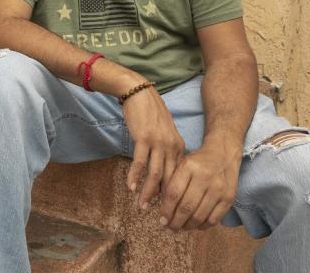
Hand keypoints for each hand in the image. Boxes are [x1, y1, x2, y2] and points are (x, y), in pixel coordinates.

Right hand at [121, 86, 185, 210]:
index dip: (173, 194)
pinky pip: (140, 162)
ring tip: (142, 207)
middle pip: (169, 178)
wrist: (139, 92)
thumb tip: (163, 171)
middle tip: (158, 216)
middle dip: (164, 200)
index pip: (178, 175)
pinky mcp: (144, 138)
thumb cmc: (149, 112)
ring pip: (155, 174)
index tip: (168, 208)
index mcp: (178, 146)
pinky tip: (131, 188)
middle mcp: (171, 146)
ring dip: (149, 193)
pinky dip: (136, 177)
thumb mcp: (164, 132)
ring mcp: (158, 142)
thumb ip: (166, 150)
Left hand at [159, 144, 240, 230]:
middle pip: (186, 207)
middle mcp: (204, 177)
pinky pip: (214, 219)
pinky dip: (202, 226)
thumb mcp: (181, 164)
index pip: (173, 193)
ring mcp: (218, 189)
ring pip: (199, 216)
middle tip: (169, 228)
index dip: (166, 210)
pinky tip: (195, 226)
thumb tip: (161, 207)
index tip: (161, 220)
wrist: (223, 153)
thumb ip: (171, 182)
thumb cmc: (197, 161)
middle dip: (175, 222)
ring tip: (180, 228)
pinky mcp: (229, 198)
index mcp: (188, 167)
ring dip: (188, 226)